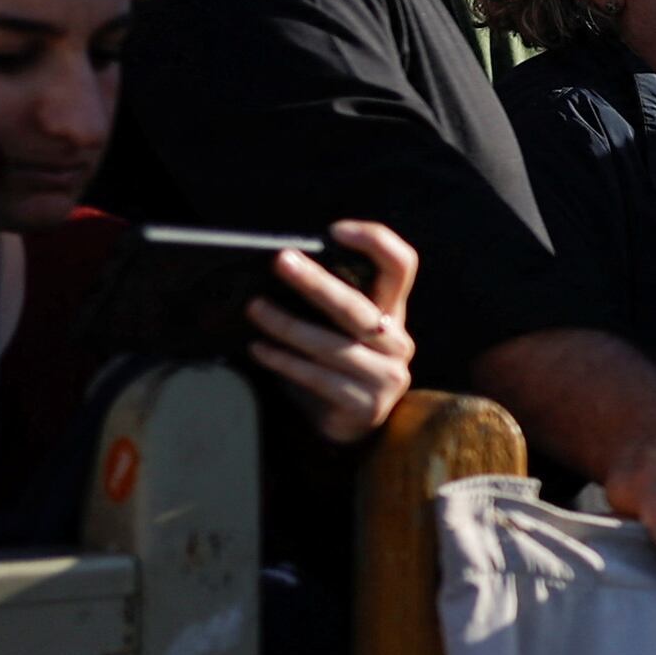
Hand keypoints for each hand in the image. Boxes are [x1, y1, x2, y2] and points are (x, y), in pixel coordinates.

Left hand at [245, 219, 419, 446]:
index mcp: (393, 311)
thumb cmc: (337, 363)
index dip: (375, 241)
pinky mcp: (366, 405)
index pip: (401, 264)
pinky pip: (318, 378)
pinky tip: (259, 349)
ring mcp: (386, 376)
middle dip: (316, 282)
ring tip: (254, 310)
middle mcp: (396, 341)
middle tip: (281, 262)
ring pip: (331, 345)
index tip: (335, 231)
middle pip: (357, 306)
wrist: (351, 424)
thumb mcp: (343, 327)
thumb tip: (284, 264)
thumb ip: (332, 300)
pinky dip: (284, 362)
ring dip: (287, 325)